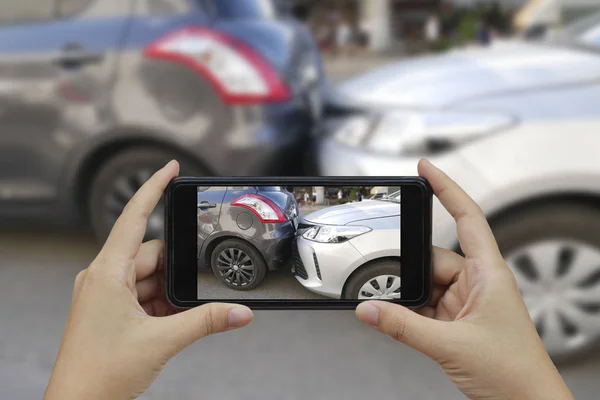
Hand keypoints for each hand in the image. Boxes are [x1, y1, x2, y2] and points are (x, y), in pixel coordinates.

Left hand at [45, 161, 253, 399]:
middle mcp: (103, 277)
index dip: (153, 189)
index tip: (170, 169)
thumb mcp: (162, 341)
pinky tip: (167, 325)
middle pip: (151, 256)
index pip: (132, 217)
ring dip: (167, 296)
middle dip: (175, 274)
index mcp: (106, 273)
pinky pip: (143, 296)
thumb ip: (206, 322)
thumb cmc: (99, 374)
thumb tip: (239, 312)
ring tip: (172, 323)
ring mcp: (105, 294)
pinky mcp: (110, 309)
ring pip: (149, 278)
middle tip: (188, 297)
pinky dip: (160, 307)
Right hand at [356, 160, 573, 399]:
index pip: (467, 218)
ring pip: (426, 284)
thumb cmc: (513, 371)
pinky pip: (426, 304)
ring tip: (393, 310)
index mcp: (489, 273)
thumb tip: (368, 309)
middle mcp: (478, 282)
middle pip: (433, 258)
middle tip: (384, 281)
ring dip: (409, 297)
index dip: (447, 189)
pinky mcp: (457, 320)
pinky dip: (411, 311)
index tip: (426, 169)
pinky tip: (400, 319)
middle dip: (408, 270)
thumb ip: (403, 326)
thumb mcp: (449, 345)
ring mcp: (467, 302)